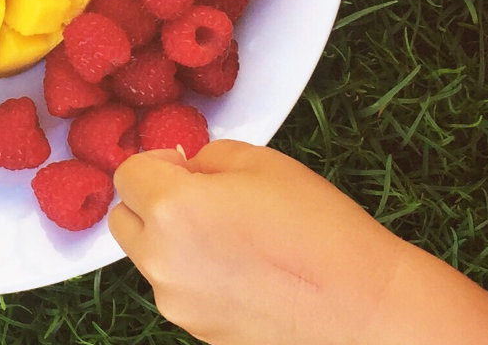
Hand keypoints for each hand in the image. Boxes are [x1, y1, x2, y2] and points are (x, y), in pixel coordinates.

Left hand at [109, 141, 410, 344]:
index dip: (156, 163)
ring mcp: (175, 302)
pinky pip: (178, 290)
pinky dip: (195, 275)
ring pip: (150, 258)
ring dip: (172, 241)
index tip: (185, 166)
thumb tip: (184, 169)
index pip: (127, 174)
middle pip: (124, 220)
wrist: (362, 305)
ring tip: (232, 238)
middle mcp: (161, 260)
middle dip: (151, 203)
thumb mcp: (262, 163)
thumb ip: (206, 159)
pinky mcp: (195, 330)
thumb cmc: (320, 228)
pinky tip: (244, 271)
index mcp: (172, 209)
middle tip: (202, 198)